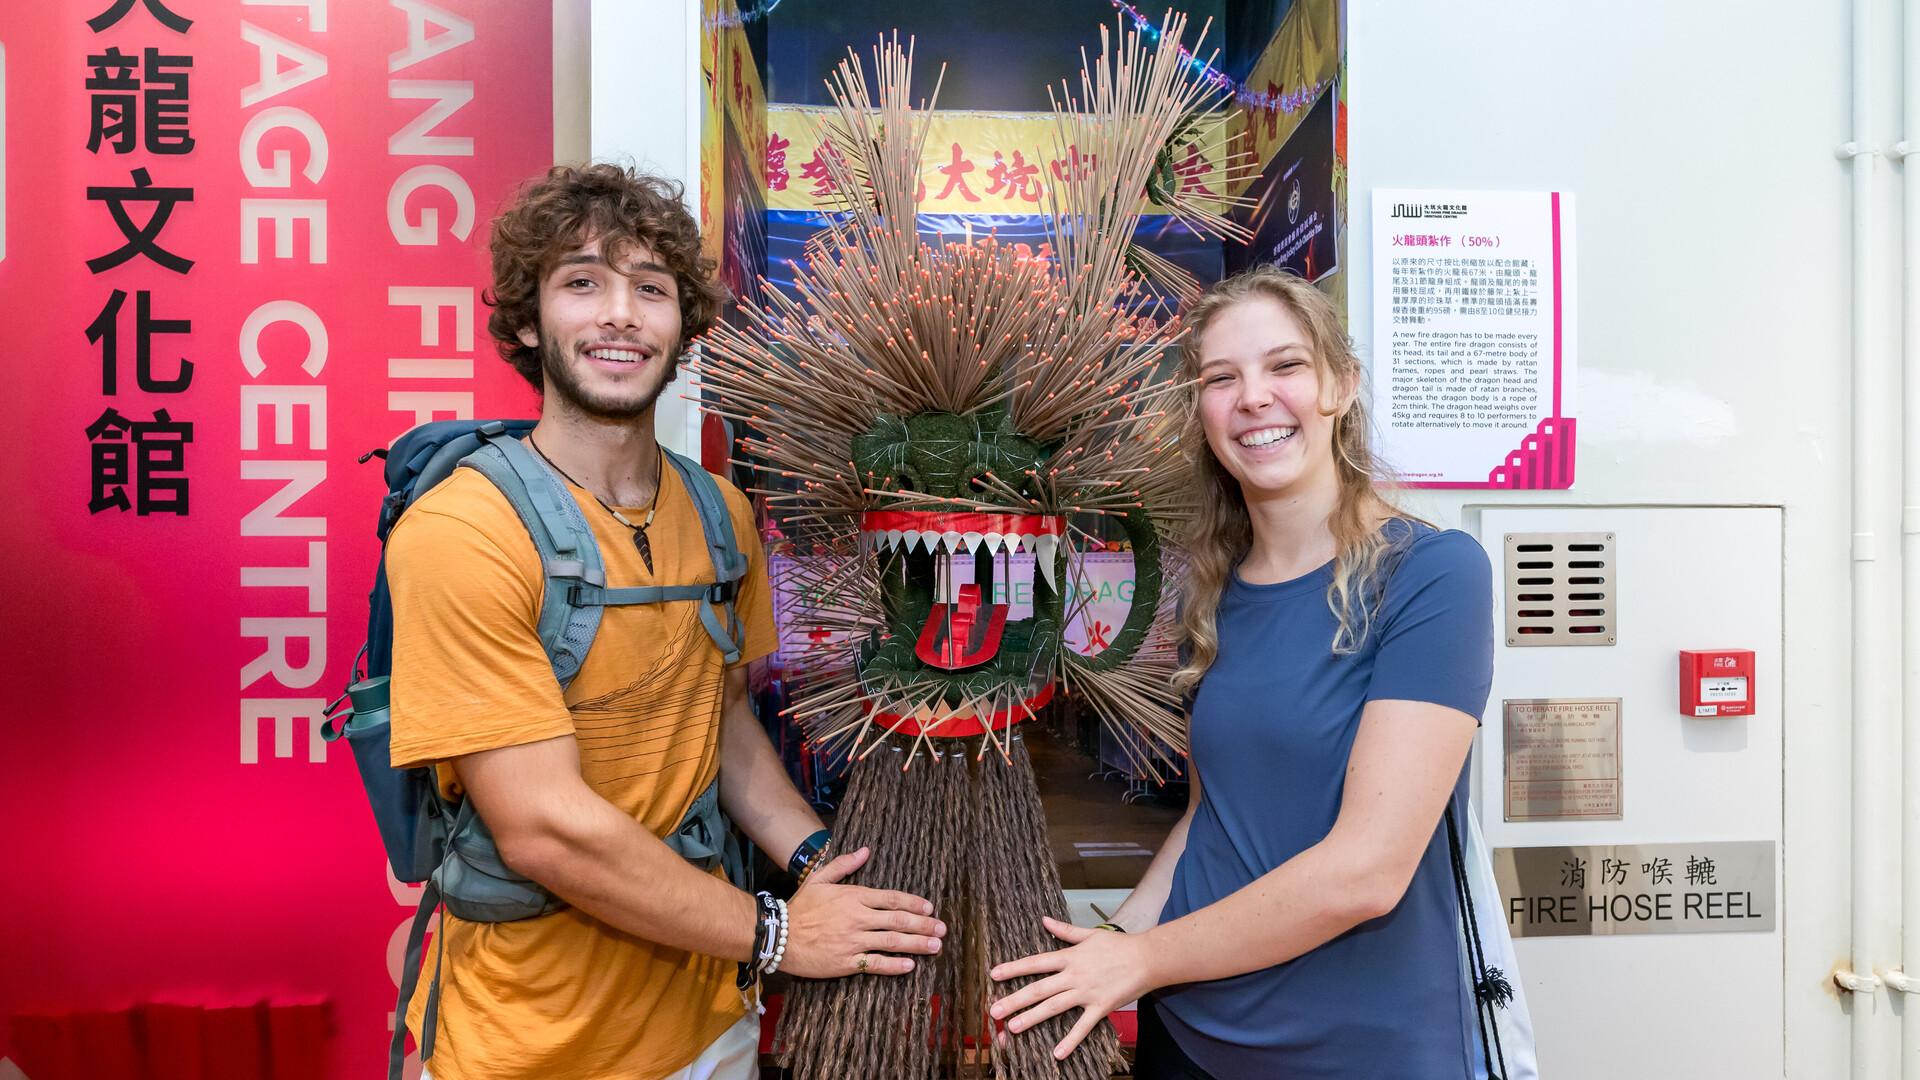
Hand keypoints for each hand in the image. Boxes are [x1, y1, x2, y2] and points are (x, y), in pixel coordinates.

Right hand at [781, 846, 945, 978]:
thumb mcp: (819, 878)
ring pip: (892, 941)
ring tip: (936, 946)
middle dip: (924, 924)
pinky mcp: (846, 963)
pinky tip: (910, 965)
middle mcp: (858, 918)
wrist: (778, 935)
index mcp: (854, 896)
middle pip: (898, 920)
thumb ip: (843, 864)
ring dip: (917, 944)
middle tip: (942, 929)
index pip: (892, 898)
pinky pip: (876, 964)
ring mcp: (853, 941)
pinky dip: (894, 965)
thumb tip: (865, 851)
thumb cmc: (799, 906)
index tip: (930, 908)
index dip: (914, 903)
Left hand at [989, 917, 1153, 1060]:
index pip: (1035, 962)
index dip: (1013, 968)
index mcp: (1069, 957)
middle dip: (1014, 999)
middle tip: (994, 1010)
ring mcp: (1086, 992)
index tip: (994, 975)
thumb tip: (1045, 920)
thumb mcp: (1090, 934)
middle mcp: (1074, 975)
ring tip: (1013, 1028)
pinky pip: (1083, 1026)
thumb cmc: (1120, 945)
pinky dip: (1070, 1040)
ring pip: (1054, 1006)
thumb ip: (1065, 930)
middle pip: (1038, 988)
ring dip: (1032, 1018)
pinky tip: (1056, 1053)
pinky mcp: (1101, 1007)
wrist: (1148, 957)